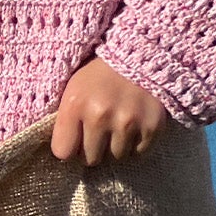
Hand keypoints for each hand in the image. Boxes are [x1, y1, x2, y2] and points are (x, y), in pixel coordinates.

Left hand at [50, 57, 167, 165]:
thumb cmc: (100, 76)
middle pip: (91, 159)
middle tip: (99, 134)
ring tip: (118, 128)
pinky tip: (134, 128)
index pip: (63, 152)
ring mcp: (128, 122)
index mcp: (75, 105)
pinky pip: (139, 153)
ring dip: (115, 148)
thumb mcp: (73, 89)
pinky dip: (136, 145)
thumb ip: (65, 120)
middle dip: (93, 150)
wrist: (143, 55)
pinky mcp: (152, 126)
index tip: (75, 141)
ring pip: (116, 157)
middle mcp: (100, 115)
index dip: (69, 148)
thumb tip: (64, 154)